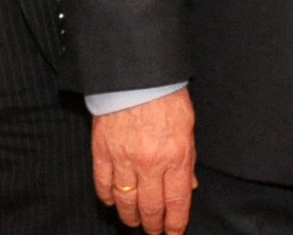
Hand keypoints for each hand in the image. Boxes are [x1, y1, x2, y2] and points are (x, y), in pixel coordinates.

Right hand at [91, 90, 196, 234]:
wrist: (137, 74)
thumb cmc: (166, 97)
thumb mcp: (188, 128)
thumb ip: (187, 160)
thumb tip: (189, 186)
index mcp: (176, 157)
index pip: (177, 202)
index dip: (175, 223)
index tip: (173, 232)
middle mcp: (151, 163)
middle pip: (151, 207)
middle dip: (153, 225)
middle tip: (153, 231)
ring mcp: (124, 159)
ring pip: (126, 201)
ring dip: (130, 216)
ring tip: (134, 222)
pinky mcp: (102, 151)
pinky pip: (103, 184)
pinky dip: (107, 197)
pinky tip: (112, 202)